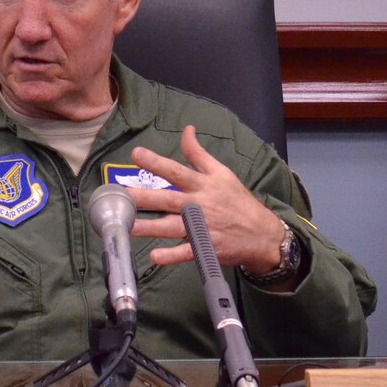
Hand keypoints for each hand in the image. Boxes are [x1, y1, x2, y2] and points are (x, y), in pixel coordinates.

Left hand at [125, 126, 288, 273]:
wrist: (262, 233)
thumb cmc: (237, 201)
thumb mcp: (222, 173)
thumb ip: (199, 154)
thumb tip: (186, 130)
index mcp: (204, 185)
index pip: (177, 171)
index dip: (157, 162)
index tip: (137, 154)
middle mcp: (201, 205)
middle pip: (170, 199)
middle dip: (146, 197)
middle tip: (124, 195)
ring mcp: (204, 228)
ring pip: (174, 227)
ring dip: (151, 227)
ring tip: (130, 226)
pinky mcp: (207, 248)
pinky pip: (187, 252)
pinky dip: (172, 255)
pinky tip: (156, 256)